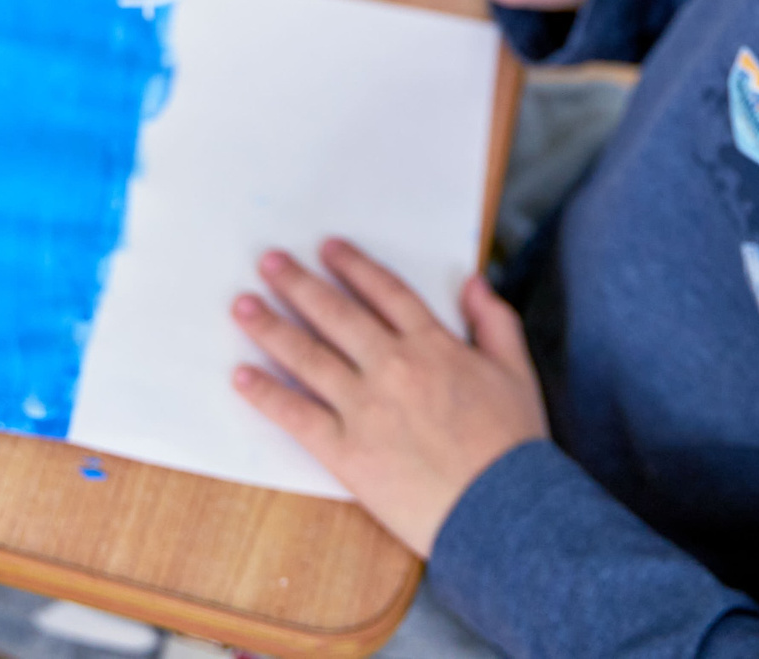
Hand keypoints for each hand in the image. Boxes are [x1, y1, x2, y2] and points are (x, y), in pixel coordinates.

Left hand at [233, 240, 547, 555]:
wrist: (502, 509)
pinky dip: (266, 394)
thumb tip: (472, 280)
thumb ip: (494, 320)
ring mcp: (365, 408)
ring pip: (308, 356)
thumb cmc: (512, 444)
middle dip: (298, 284)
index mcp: (433, 345)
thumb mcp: (517, 370)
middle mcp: (392, 366)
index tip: (328, 248)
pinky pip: (297, 416)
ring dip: (271, 328)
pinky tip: (242, 376)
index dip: (353, 266)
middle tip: (268, 263)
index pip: (384, 291)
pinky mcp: (346, 451)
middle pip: (336, 314)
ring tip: (243, 307)